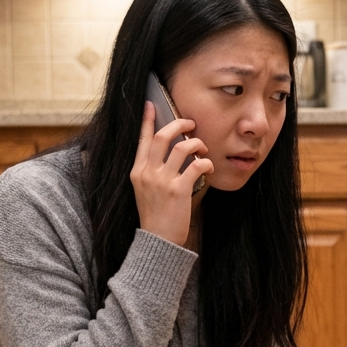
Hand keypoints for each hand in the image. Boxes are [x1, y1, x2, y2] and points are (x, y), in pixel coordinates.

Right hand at [130, 101, 213, 246]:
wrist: (158, 242)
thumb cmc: (156, 218)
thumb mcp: (145, 192)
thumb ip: (152, 173)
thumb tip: (171, 155)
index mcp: (137, 171)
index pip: (141, 139)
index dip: (147, 120)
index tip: (151, 104)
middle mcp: (147, 173)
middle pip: (162, 136)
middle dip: (178, 124)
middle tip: (190, 123)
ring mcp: (162, 181)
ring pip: (182, 147)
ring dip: (197, 143)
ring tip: (203, 149)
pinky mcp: (178, 190)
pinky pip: (196, 166)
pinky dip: (205, 163)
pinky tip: (209, 167)